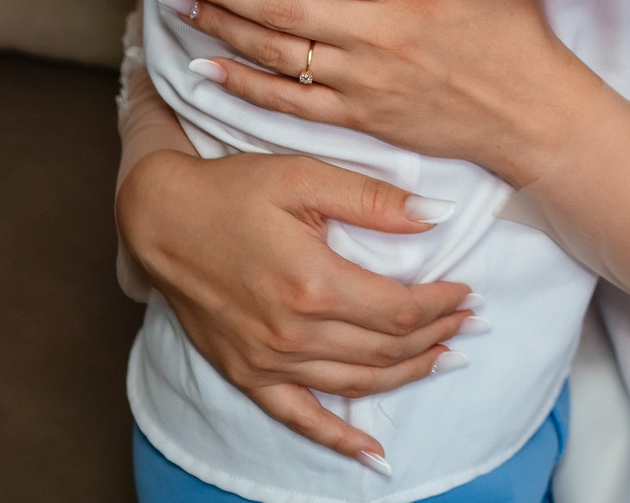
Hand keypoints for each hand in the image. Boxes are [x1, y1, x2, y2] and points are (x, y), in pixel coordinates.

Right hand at [114, 145, 478, 467]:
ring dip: (408, 375)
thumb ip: (373, 199)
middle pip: (386, 350)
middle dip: (436, 335)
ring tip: (443, 356)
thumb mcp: (304, 176)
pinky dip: (339, 439)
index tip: (467, 292)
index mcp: (312, 282)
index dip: (441, 304)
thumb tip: (435, 216)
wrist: (162, 218)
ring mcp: (268, 361)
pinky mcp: (247, 374)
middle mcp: (292, 332)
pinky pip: (300, 417)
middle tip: (468, 320)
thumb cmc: (232, 191)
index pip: (399, 310)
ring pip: (357, 383)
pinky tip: (373, 454)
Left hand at [143, 0, 604, 185]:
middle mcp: (377, 34)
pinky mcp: (363, 118)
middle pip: (279, 8)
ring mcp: (365, 81)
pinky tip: (206, 69)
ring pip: (275, 54)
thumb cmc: (515, 31)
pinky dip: (244, 86)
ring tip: (178, 5)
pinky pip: (289, 102)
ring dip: (221, 28)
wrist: (533, 113)